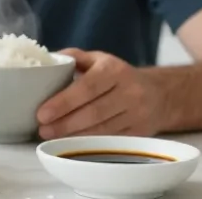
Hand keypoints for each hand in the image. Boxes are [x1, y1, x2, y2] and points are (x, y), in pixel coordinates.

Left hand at [36, 48, 163, 138]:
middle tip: (42, 129)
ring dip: (74, 136)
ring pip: (102, 130)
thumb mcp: (99, 59)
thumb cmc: (117, 75)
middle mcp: (129, 91)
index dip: (64, 102)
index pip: (87, 88)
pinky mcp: (140, 132)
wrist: (159, 93)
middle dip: (64, 123)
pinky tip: (72, 144)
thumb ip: (74, 57)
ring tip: (51, 136)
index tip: (42, 113)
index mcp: (114, 70)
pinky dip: (89, 143)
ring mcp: (137, 114)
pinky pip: (111, 140)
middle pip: (93, 112)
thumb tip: (47, 60)